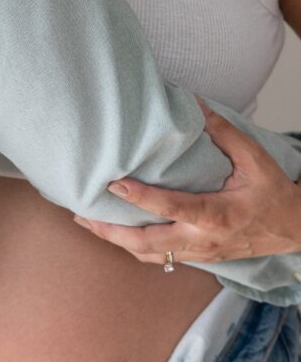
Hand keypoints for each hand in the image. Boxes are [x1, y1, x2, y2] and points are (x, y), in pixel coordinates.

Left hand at [74, 103, 300, 263]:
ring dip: (116, 240)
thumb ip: (223, 132)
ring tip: (87, 222)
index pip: (173, 207)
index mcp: (218, 215)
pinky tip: (114, 233)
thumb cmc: (273, 193)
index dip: (142, 198)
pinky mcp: (198, 258)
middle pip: (150, 243)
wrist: (294, 230)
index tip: (116, 184)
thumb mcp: (254, 158)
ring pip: (150, 255)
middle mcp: (204, 240)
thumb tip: (194, 103)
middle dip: (113, 231)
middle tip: (82, 213)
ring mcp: (200, 254)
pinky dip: (133, 246)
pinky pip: (159, 257)